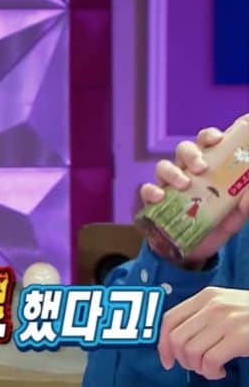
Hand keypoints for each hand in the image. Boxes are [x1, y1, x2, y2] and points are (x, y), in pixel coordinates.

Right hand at [139, 117, 248, 265]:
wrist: (199, 250)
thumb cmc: (218, 223)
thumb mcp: (237, 213)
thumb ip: (244, 203)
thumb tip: (247, 199)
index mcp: (209, 166)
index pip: (206, 143)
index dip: (209, 136)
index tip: (217, 140)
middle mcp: (187, 171)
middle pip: (184, 149)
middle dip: (191, 153)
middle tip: (201, 167)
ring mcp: (170, 185)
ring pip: (163, 166)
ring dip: (173, 171)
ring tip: (184, 184)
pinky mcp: (155, 201)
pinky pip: (147, 190)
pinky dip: (152, 191)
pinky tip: (160, 196)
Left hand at [158, 286, 248, 378]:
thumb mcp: (225, 305)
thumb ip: (202, 316)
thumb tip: (174, 341)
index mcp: (206, 296)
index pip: (169, 319)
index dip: (162, 343)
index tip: (167, 360)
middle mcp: (213, 306)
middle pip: (177, 338)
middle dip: (181, 359)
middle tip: (195, 366)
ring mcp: (226, 321)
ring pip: (191, 351)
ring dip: (197, 368)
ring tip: (210, 369)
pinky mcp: (240, 337)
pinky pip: (209, 361)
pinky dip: (210, 372)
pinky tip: (219, 371)